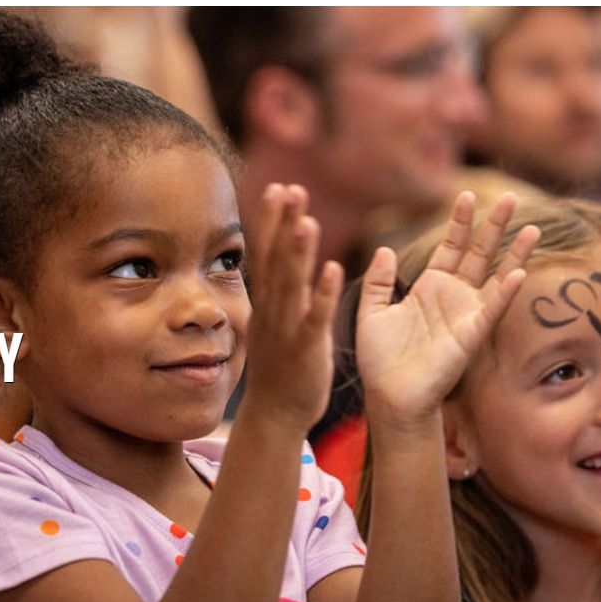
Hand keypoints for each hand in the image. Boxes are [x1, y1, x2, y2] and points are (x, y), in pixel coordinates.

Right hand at [243, 184, 343, 431]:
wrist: (275, 414)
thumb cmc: (280, 364)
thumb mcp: (275, 320)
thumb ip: (280, 288)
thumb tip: (282, 259)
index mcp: (267, 302)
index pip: (266, 253)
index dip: (270, 220)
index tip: (278, 187)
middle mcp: (272, 310)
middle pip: (275, 260)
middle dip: (282, 224)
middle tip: (290, 188)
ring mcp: (287, 330)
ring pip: (292, 285)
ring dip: (298, 252)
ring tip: (307, 220)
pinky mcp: (305, 350)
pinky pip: (315, 319)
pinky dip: (323, 295)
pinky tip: (335, 269)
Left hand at [357, 192, 539, 431]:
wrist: (389, 394)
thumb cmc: (380, 358)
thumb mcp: (371, 311)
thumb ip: (380, 281)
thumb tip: (386, 249)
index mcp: (429, 287)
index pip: (450, 247)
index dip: (459, 223)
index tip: (466, 196)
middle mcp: (453, 296)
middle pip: (479, 253)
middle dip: (493, 226)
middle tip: (509, 197)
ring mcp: (466, 314)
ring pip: (495, 276)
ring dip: (514, 253)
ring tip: (531, 226)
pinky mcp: (471, 335)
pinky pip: (491, 309)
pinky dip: (505, 291)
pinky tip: (519, 272)